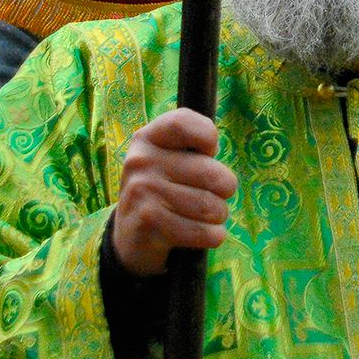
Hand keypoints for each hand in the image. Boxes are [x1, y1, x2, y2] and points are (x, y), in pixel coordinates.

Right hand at [112, 109, 237, 276]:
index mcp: (148, 137)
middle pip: (210, 173)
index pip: (183, 123)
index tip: (207, 153)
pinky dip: (214, 235)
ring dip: (219, 214)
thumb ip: (193, 143)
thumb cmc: (167, 187)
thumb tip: (212, 150)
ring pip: (210, 206)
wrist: (132, 234)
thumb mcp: (171, 156)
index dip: (208, 137)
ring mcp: (142, 192)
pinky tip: (206, 233)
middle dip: (226, 188)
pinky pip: (202, 231)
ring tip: (209, 214)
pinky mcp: (148, 224)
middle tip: (217, 193)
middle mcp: (140, 161)